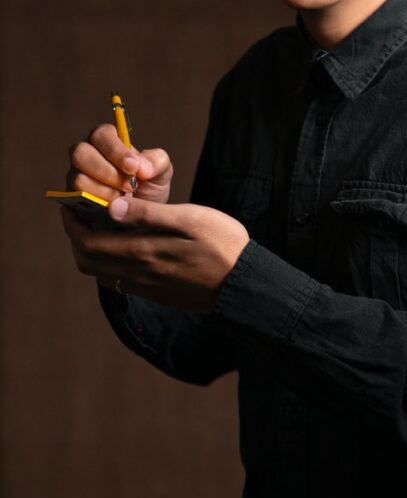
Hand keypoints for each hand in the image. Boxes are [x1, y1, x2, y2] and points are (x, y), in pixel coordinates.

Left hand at [62, 195, 249, 311]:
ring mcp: (146, 286)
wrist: (245, 285)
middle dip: (76, 237)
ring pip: (100, 272)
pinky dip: (108, 263)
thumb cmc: (223, 244)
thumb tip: (112, 207)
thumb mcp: (190, 219)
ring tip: (99, 227)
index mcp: (142, 251)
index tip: (71, 204)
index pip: (88, 241)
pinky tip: (123, 247)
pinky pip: (118, 281)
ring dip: (91, 251)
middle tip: (81, 214)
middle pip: (87, 260)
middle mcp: (138, 273)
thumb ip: (149, 214)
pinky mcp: (156, 293)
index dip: (72, 223)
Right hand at [67, 123, 172, 203]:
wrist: (141, 219)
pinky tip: (114, 211)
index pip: (101, 135)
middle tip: (130, 186)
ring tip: (124, 199)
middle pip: (80, 153)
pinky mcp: (73, 201)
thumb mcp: (161, 174)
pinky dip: (96, 207)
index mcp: (107, 141)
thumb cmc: (149, 190)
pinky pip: (76, 202)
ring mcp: (76, 178)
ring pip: (78, 180)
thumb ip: (157, 162)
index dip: (115, 151)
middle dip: (107, 172)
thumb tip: (141, 166)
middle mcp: (87, 156)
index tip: (133, 167)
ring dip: (104, 192)